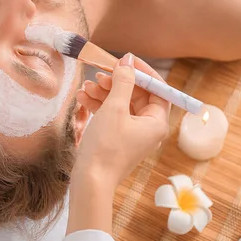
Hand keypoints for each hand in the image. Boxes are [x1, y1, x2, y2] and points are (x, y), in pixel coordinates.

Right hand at [65, 53, 169, 235]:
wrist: (90, 180)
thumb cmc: (106, 146)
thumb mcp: (114, 108)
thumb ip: (123, 81)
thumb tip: (128, 61)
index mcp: (157, 122)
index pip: (157, 88)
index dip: (141, 72)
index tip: (124, 59)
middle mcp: (149, 128)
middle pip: (136, 95)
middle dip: (116, 83)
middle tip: (99, 74)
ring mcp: (132, 134)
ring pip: (121, 104)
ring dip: (103, 93)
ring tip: (85, 87)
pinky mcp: (117, 139)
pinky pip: (112, 116)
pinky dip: (99, 106)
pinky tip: (83, 98)